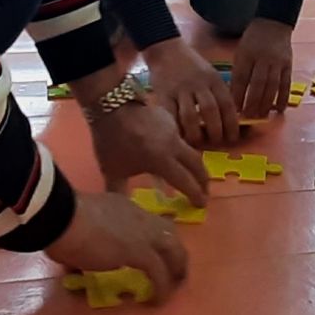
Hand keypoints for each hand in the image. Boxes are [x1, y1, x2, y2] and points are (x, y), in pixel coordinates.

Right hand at [44, 189, 188, 300]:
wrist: (61, 217)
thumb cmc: (59, 220)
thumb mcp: (74, 229)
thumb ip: (79, 246)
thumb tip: (72, 266)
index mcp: (121, 206)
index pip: (146, 221)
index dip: (151, 238)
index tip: (151, 253)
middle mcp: (137, 216)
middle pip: (168, 232)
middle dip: (174, 252)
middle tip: (172, 272)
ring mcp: (141, 233)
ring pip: (173, 250)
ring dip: (175, 269)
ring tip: (171, 288)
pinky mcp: (140, 252)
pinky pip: (160, 273)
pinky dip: (162, 288)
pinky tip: (157, 301)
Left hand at [87, 98, 210, 206]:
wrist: (110, 104)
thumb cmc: (111, 141)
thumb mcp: (112, 170)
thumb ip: (119, 190)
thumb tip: (119, 209)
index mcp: (162, 161)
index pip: (186, 182)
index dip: (195, 195)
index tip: (201, 204)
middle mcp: (173, 146)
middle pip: (197, 164)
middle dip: (203, 180)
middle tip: (205, 191)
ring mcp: (173, 130)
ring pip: (191, 149)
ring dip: (195, 164)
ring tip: (192, 173)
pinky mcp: (168, 118)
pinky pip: (180, 138)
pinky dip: (182, 149)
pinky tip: (173, 153)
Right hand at [143, 37, 240, 144]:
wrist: (166, 50)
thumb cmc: (191, 65)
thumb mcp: (210, 74)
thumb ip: (218, 93)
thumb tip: (230, 119)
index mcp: (214, 80)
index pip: (227, 104)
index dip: (232, 124)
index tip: (233, 138)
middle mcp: (199, 84)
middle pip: (210, 111)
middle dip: (215, 132)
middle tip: (216, 143)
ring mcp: (180, 90)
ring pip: (190, 116)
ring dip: (195, 134)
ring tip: (198, 143)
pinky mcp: (164, 94)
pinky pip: (171, 115)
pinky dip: (176, 128)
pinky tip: (180, 136)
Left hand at [228, 18, 293, 117]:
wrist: (273, 23)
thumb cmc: (252, 41)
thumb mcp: (240, 51)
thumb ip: (239, 71)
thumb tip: (235, 96)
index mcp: (246, 54)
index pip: (241, 78)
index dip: (237, 95)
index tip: (233, 109)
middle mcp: (262, 58)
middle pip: (257, 84)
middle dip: (252, 103)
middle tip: (248, 117)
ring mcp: (277, 62)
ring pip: (272, 86)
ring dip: (266, 104)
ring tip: (261, 116)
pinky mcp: (288, 65)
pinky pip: (286, 84)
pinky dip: (283, 98)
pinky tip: (279, 110)